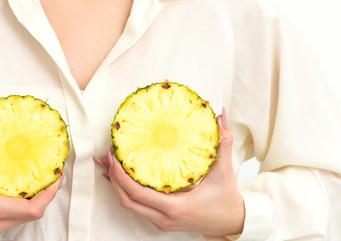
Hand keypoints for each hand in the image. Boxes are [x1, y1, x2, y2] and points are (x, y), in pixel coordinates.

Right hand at [0, 105, 62, 239]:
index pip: (31, 208)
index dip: (50, 192)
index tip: (57, 173)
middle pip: (35, 212)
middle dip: (50, 191)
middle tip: (55, 168)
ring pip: (28, 215)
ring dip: (40, 196)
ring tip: (46, 173)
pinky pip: (19, 215)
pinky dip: (28, 201)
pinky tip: (29, 183)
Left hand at [94, 109, 243, 236]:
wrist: (233, 223)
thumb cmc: (227, 200)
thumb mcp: (224, 171)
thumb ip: (224, 142)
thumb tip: (222, 116)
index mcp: (175, 206)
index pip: (137, 193)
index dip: (120, 174)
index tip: (114, 155)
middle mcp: (164, 217)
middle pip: (126, 200)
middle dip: (112, 177)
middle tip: (107, 155)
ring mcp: (161, 221)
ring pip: (129, 204)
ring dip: (116, 184)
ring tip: (107, 163)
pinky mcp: (161, 220)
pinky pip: (137, 206)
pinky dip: (126, 191)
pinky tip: (120, 176)